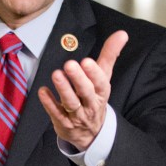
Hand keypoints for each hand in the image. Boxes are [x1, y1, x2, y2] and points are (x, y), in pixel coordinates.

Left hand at [38, 30, 127, 151]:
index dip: (94, 73)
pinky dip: (49, 103)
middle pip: (86, 92)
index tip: (87, 61)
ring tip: (56, 74)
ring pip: (71, 103)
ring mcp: (77, 115)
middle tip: (69, 64)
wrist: (91, 132)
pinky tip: (43, 91)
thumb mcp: (104, 77)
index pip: (100, 83)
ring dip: (63, 89)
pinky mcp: (63, 123)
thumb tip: (122, 33)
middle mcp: (90, 104)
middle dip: (78, 79)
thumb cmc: (95, 97)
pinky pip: (56, 113)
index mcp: (101, 92)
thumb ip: (110, 55)